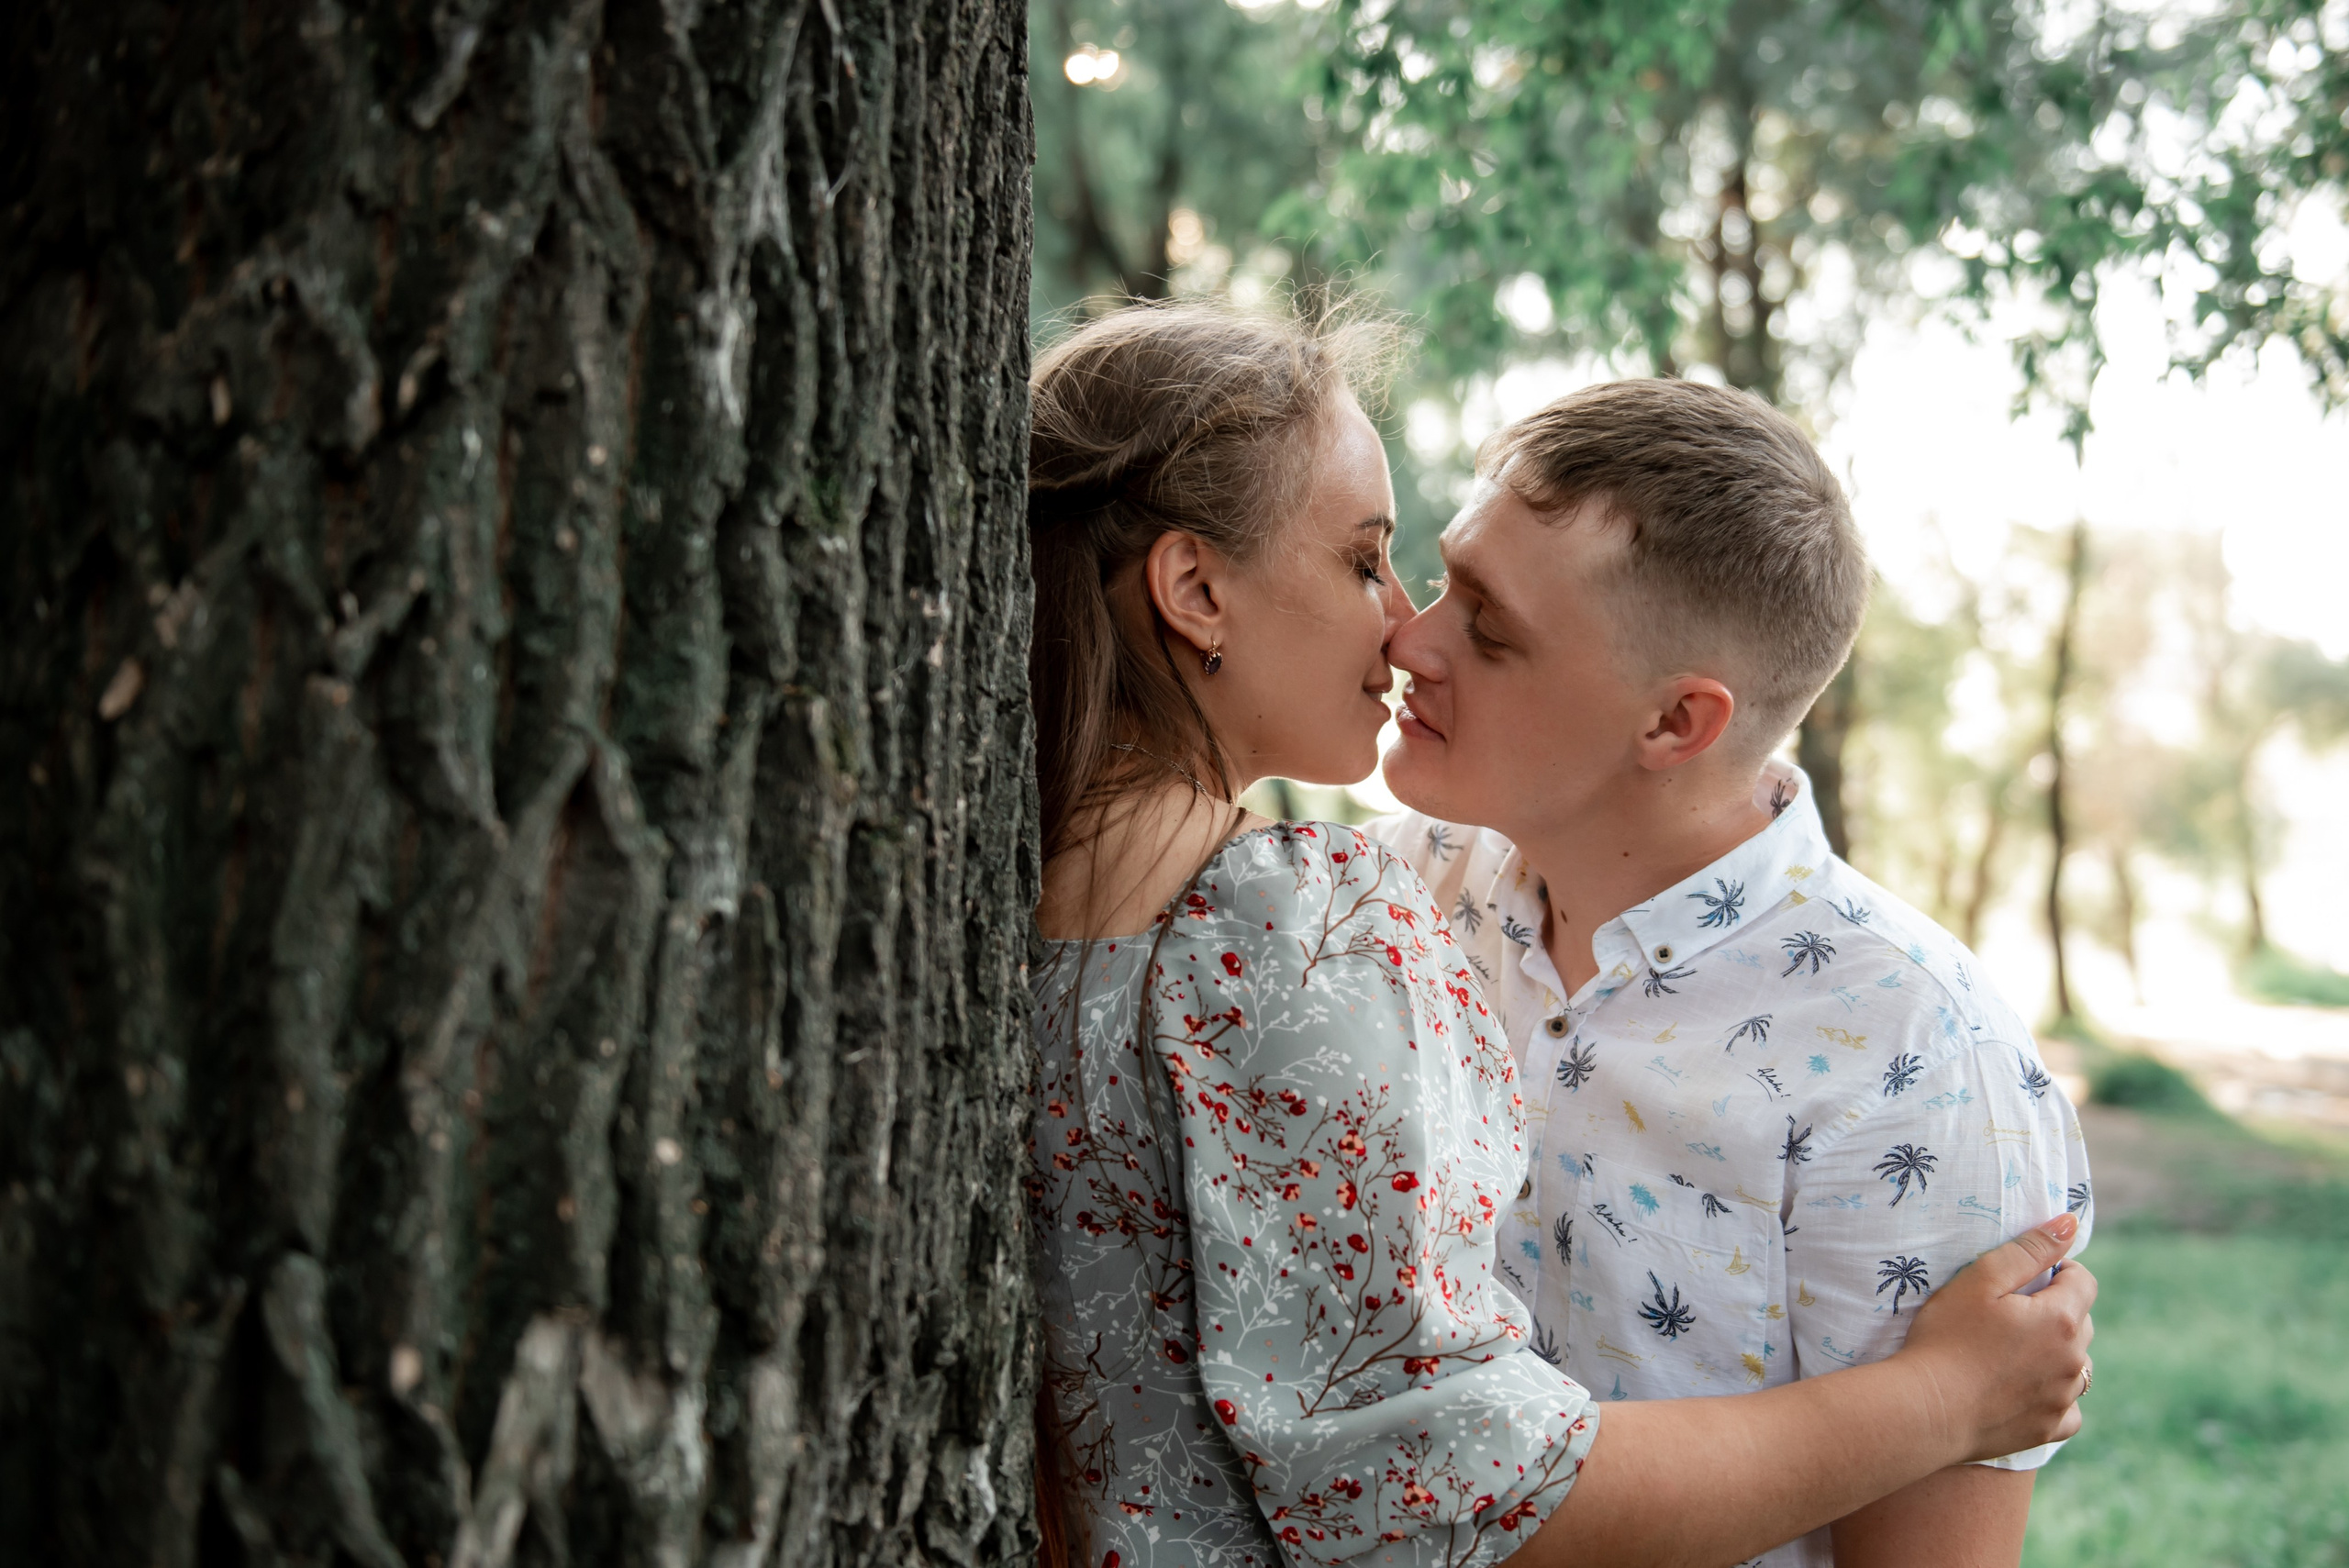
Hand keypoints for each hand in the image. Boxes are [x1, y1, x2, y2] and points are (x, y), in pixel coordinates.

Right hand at [1898, 1212, 2095, 1462]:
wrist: (1926, 1409)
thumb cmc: (1946, 1338)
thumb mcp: (1980, 1279)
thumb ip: (2029, 1250)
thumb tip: (2070, 1223)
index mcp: (2061, 1319)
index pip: (2083, 1281)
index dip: (2057, 1271)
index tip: (2023, 1278)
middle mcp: (2074, 1361)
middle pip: (2081, 1322)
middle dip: (2055, 1311)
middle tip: (2007, 1314)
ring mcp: (2064, 1398)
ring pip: (2077, 1365)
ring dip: (2056, 1354)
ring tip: (2011, 1353)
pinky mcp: (2048, 1428)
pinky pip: (2069, 1408)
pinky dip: (2055, 1396)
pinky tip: (2024, 1390)